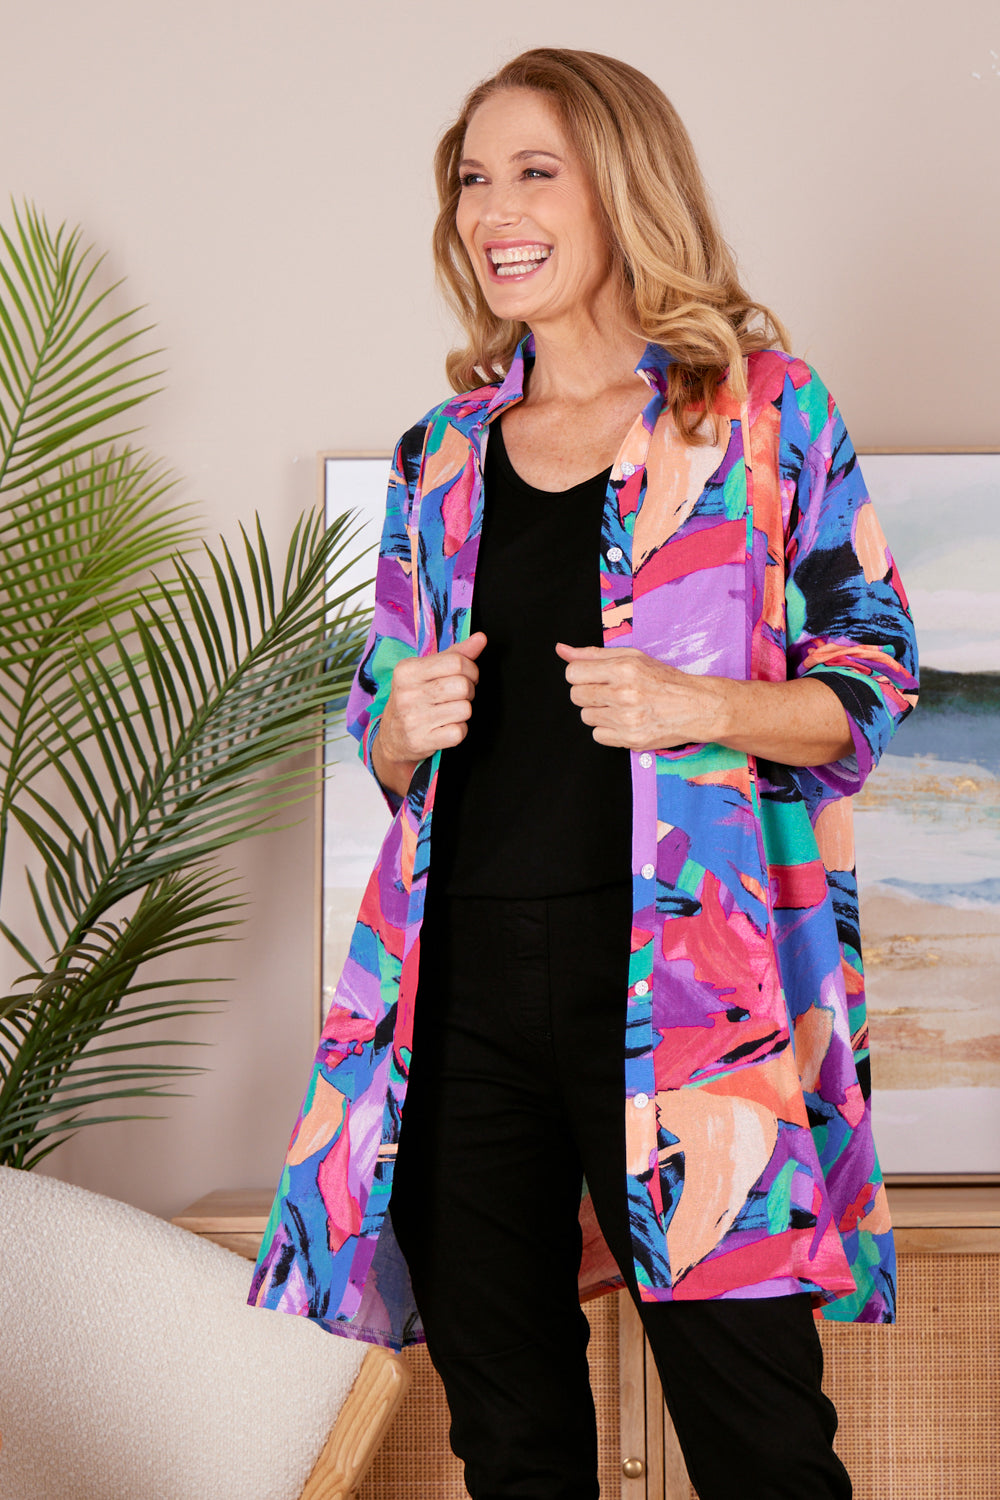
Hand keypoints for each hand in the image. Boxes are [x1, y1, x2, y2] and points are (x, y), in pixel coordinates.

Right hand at [373, 632, 486, 795]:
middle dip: (468, 691)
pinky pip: (459, 732)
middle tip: (456, 696)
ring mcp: (413, 719)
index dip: (471, 669)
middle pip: (463, 686)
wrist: (391, 737)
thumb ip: (455, 654)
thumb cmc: (414, 698)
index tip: (466, 676)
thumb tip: (481, 638)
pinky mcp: (421, 741)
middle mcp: (407, 693)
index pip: (457, 662)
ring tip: (448, 711)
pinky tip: (445, 726)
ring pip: (465, 709)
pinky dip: (458, 730)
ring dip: (463, 711)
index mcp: (407, 670)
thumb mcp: (427, 671)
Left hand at [556, 643, 721, 749]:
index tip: (592, 677)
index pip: (573, 673)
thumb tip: (561, 650)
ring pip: (586, 717)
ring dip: (598, 712)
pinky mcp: (630, 740)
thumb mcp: (632, 657)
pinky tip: (624, 721)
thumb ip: (593, 654)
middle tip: (608, 692)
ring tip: (620, 707)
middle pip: (576, 696)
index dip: (580, 675)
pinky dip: (607, 730)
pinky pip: (598, 736)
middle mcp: (624, 694)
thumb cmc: (665, 680)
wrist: (697, 707)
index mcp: (623, 669)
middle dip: (588, 693)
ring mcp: (627, 719)